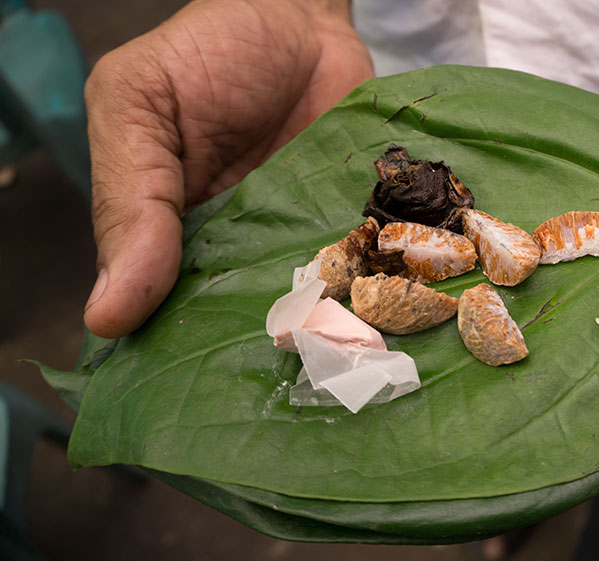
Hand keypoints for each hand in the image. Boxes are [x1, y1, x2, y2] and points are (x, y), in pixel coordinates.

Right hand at [83, 0, 372, 337]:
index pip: (162, 314)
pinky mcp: (351, 228)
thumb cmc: (209, 51)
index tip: (198, 382)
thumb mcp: (139, 104)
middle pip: (241, 322)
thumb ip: (128, 199)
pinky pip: (363, 271)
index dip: (177, 347)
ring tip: (340, 352)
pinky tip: (387, 309)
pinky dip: (376, 288)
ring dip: (322, 327)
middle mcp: (232, 251)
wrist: (299, 19)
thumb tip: (106, 313)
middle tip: (283, 370)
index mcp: (165, 236)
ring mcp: (297, 243)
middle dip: (261, 347)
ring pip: (306, 310)